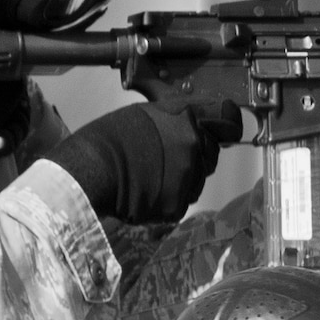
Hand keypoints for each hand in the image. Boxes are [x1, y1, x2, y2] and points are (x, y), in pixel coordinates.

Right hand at [47, 102, 242, 223]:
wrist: (91, 169)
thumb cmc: (109, 139)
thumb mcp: (145, 115)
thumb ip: (174, 120)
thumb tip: (188, 127)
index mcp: (186, 117)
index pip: (227, 120)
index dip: (227, 126)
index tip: (228, 130)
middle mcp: (194, 145)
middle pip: (210, 156)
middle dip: (196, 158)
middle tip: (166, 160)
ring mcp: (188, 177)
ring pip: (195, 183)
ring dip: (181, 182)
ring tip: (149, 177)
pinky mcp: (176, 205)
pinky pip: (179, 204)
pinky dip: (165, 202)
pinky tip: (144, 193)